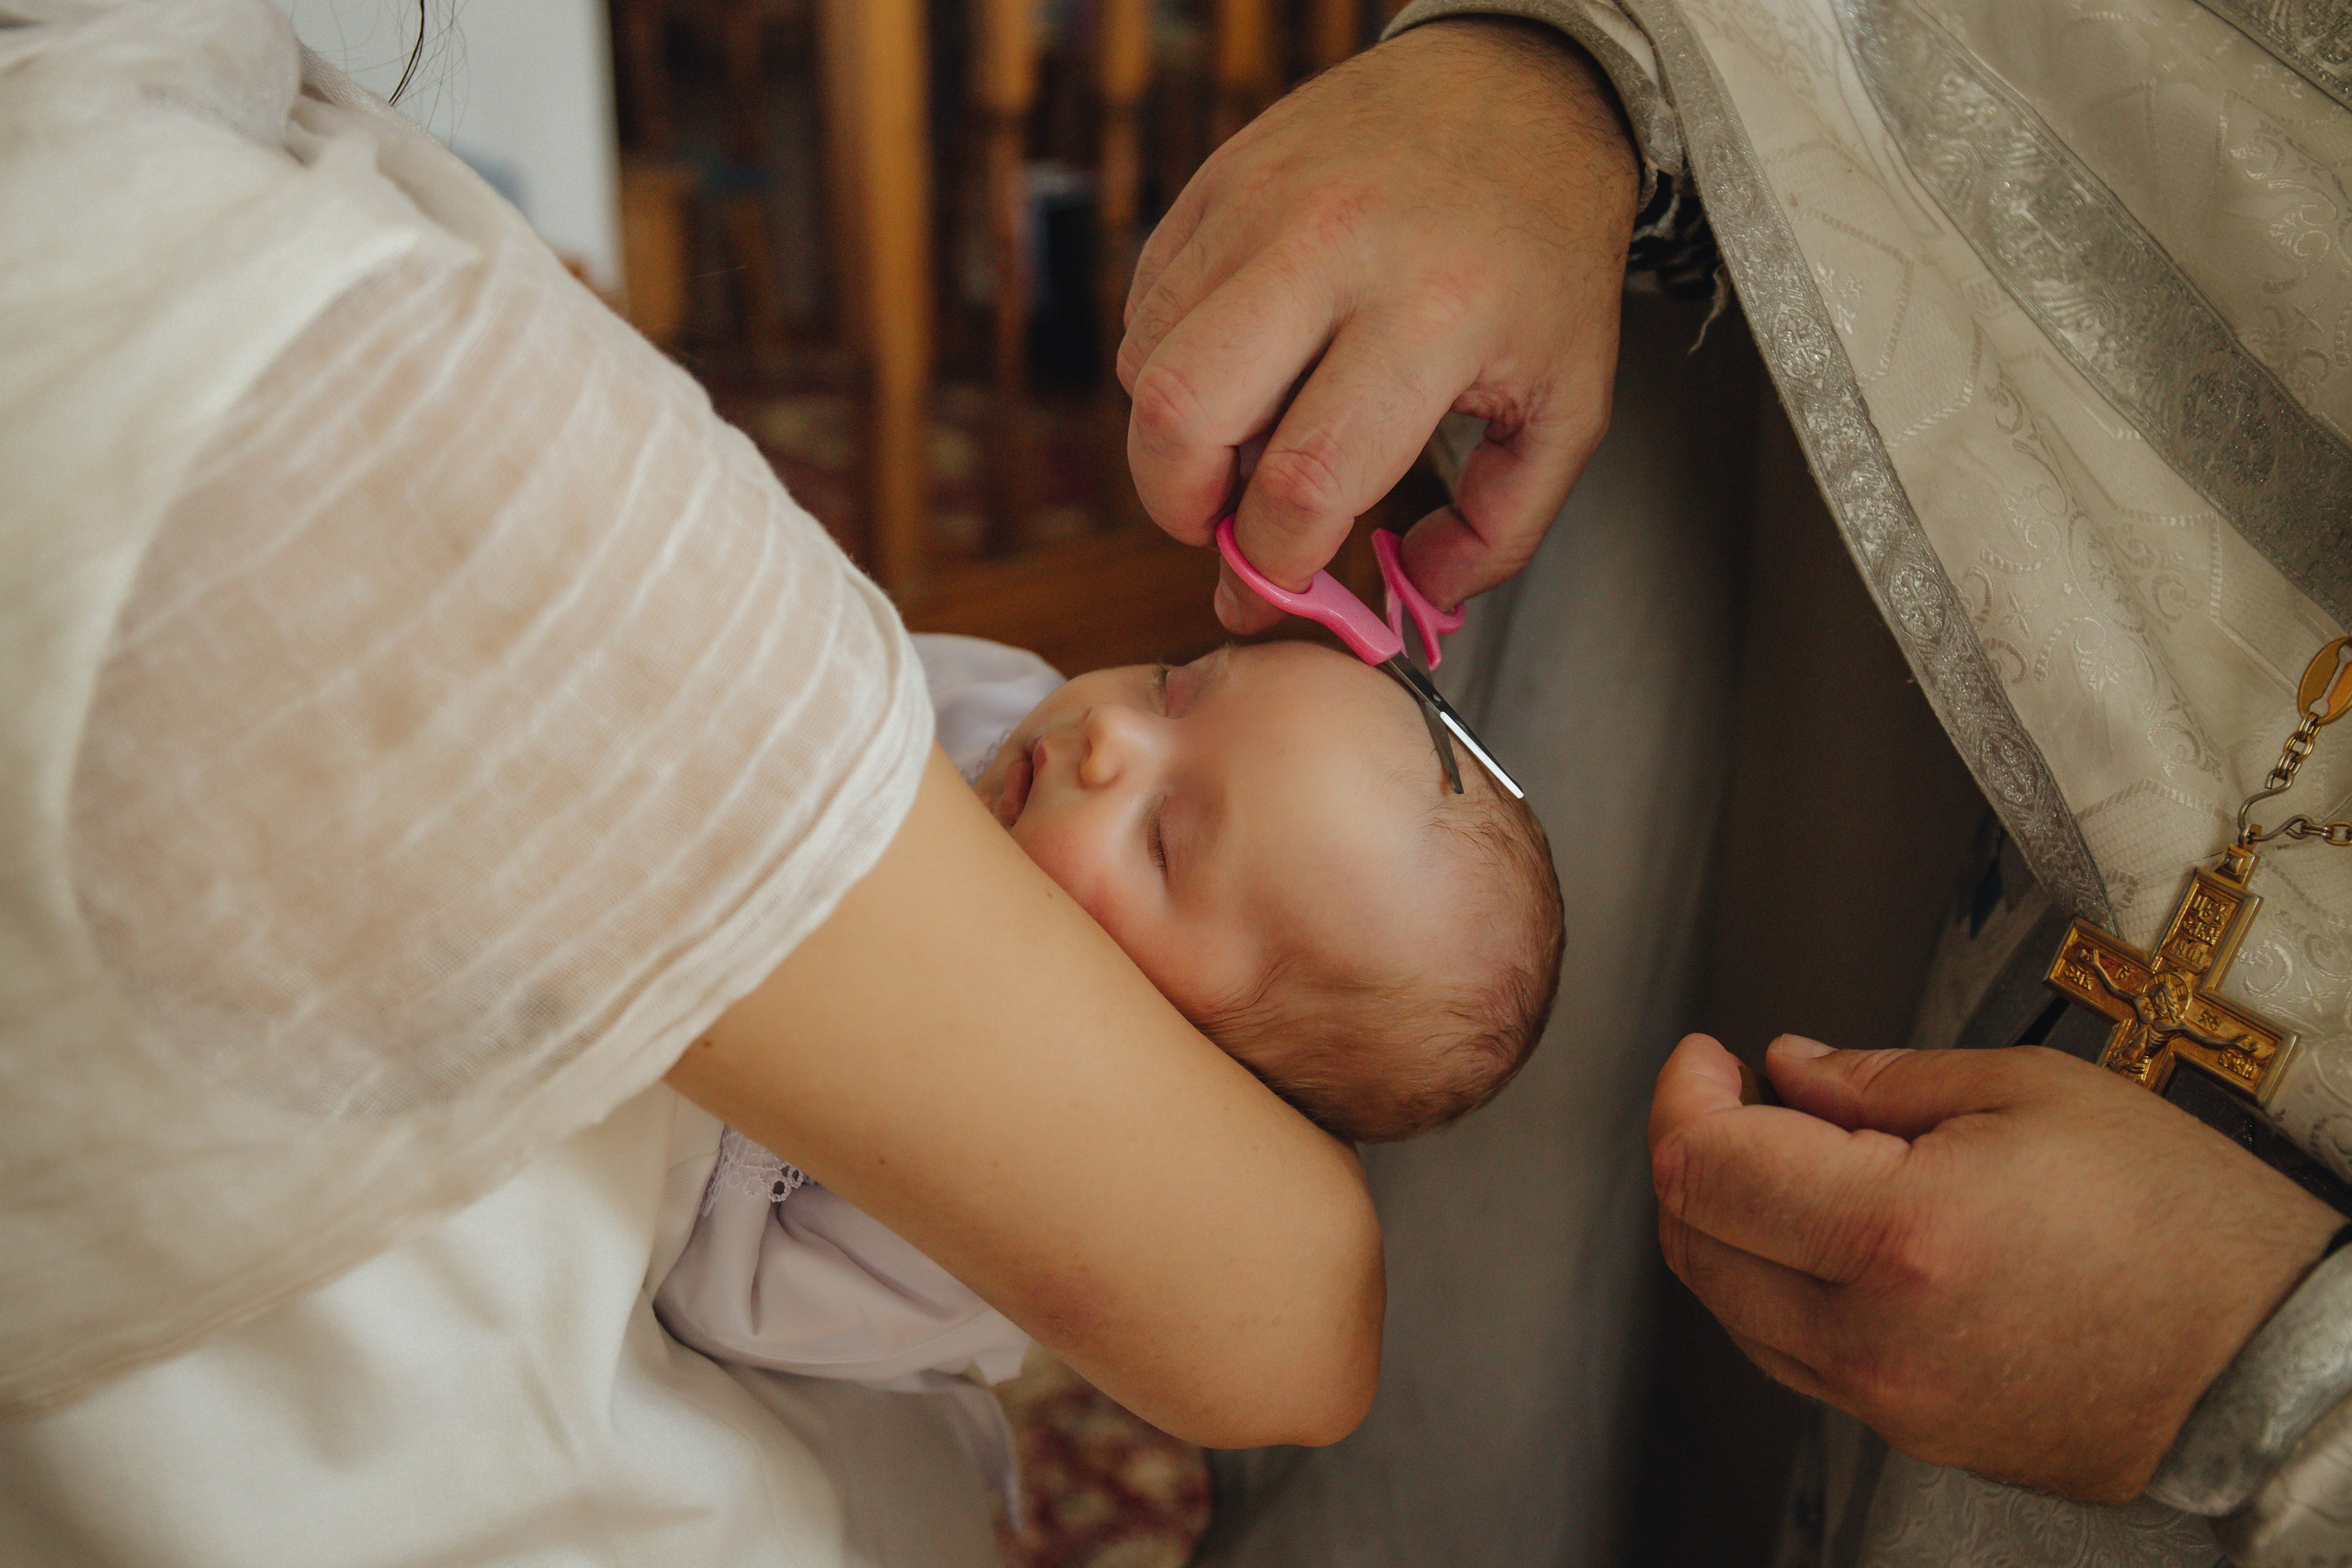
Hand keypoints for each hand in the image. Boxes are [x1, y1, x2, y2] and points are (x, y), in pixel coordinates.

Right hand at [1118, 18, 1639, 632]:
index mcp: (1433, 312)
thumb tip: (1413, 601)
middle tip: (1219, 527)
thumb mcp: (1567, 401)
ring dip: (1174, 437)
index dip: (1274, 566)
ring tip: (1244, 442)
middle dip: (1180, 507)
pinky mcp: (1217, 179)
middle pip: (1185, 415)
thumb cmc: (1543, 254)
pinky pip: (1146, 306)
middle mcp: (1331, 248)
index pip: (1305, 479)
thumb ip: (1501, 527)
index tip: (1275, 592)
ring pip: (1148, 365)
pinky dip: (1170, 364)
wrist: (1519, 87)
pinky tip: (1241, 368)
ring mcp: (1260, 204)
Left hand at [1649, 1033, 2342, 1502]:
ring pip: (1732, 1307)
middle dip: (1692, 1151)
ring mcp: (1887, 1399)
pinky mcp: (1910, 1432)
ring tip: (1784, 1152)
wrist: (2273, 1362)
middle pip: (1696, 1242)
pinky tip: (1825, 1229)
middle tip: (1733, 1093)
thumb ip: (1880, 1080)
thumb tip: (1787, 1068)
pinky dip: (1776, 1284)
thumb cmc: (2183, 1224)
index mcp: (1897, 1236)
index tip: (1705, 1058)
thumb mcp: (2033, 1092)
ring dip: (1727, 1222)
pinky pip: (1794, 1354)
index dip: (1681, 1096)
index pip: (1705, 1168)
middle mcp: (1873, 1336)